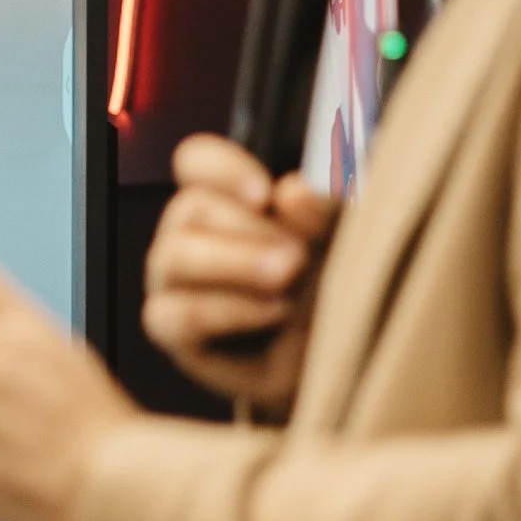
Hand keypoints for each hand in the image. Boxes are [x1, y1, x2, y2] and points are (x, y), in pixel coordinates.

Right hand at [141, 134, 338, 413]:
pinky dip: (226, 309)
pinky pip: (174, 313)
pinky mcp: (172, 330)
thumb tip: (291, 191)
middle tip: (299, 254)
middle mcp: (191, 235)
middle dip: (248, 227)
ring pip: (172, 255)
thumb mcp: (347, 238)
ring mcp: (175, 282)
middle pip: (188, 208)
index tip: (266, 193)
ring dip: (234, 262)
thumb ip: (326, 208)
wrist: (344, 358)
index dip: (222, 168)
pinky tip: (274, 312)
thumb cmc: (339, 286)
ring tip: (288, 275)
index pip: (196, 162)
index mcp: (226, 199)